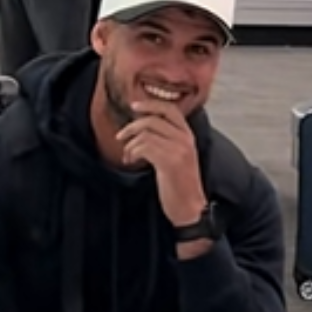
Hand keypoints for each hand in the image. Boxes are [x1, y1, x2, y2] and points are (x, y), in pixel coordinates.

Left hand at [115, 104, 205, 222]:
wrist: (190, 207)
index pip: (170, 109)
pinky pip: (143, 147)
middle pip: (153, 119)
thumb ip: (167, 140)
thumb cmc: (180, 184)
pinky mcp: (170, 162)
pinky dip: (131, 153)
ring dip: (130, 144)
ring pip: (145, 134)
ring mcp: (179, 150)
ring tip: (128, 155)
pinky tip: (131, 161)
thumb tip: (142, 127)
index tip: (134, 106)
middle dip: (131, 126)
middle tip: (121, 137)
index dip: (150, 104)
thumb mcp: (178, 156)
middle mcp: (186, 140)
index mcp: (188, 137)